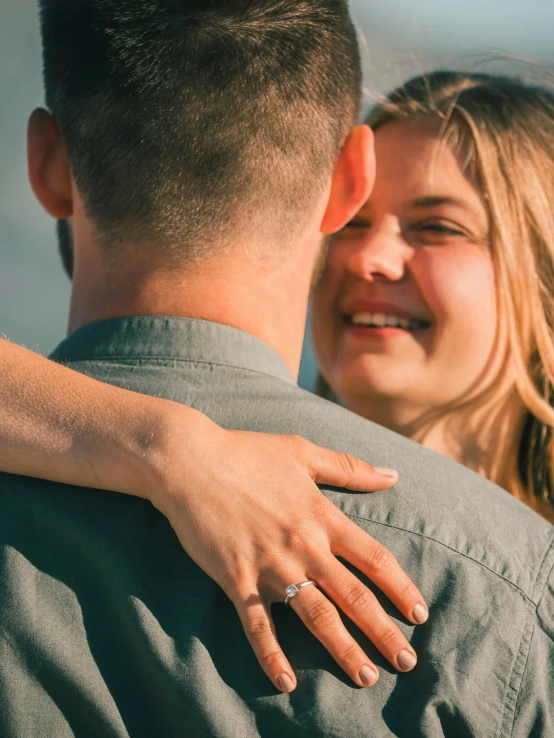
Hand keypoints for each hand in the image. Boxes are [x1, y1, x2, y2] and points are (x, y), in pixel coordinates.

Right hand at [146, 409, 427, 692]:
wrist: (190, 460)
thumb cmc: (246, 452)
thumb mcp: (302, 451)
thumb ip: (349, 467)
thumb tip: (393, 474)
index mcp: (321, 515)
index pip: (374, 559)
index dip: (400, 588)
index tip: (419, 614)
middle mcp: (303, 545)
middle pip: (354, 596)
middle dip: (383, 632)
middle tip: (406, 662)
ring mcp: (270, 564)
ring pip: (316, 616)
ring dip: (343, 649)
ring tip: (365, 677)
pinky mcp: (236, 578)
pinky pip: (257, 625)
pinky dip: (271, 655)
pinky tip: (286, 682)